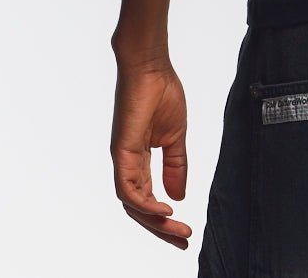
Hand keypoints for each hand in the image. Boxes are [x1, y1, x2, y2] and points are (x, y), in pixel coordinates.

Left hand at [110, 58, 191, 248]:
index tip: (185, 232)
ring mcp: (122, 158)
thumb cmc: (162, 92)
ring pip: (132, 203)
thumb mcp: (176, 136)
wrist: (151, 66)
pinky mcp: (121, 150)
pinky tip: (164, 209)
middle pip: (139, 208)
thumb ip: (176, 166)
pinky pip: (127, 187)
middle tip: (183, 241)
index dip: (165, 219)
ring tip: (177, 229)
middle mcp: (127, 163)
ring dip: (154, 221)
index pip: (148, 198)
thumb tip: (178, 196)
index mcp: (139, 159)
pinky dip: (143, 202)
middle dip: (161, 229)